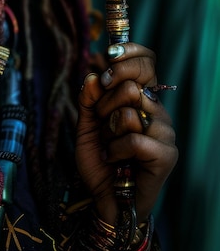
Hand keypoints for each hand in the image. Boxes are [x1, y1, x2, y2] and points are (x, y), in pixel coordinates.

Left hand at [75, 42, 177, 224]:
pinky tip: (114, 159)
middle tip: (101, 121)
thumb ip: (88, 98)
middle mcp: (156, 110)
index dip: (129, 53)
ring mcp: (164, 133)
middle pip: (131, 86)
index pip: (147, 62)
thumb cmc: (99, 158)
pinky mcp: (166, 156)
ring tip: (110, 145)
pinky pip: (134, 139)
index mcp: (140, 97)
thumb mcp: (85, 123)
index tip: (109, 54)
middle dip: (105, 103)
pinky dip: (115, 150)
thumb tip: (93, 76)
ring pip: (129, 112)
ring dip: (108, 130)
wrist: (104, 197)